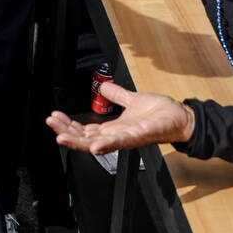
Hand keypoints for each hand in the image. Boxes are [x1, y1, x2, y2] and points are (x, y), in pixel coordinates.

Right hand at [45, 81, 195, 153]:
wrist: (182, 118)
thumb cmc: (161, 113)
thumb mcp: (133, 99)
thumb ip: (118, 95)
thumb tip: (104, 86)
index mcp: (114, 128)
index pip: (85, 130)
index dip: (69, 124)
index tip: (55, 117)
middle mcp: (117, 137)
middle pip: (85, 138)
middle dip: (65, 132)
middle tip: (51, 123)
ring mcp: (126, 139)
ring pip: (96, 143)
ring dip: (77, 141)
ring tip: (60, 136)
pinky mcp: (138, 136)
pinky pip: (119, 143)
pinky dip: (105, 145)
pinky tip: (94, 146)